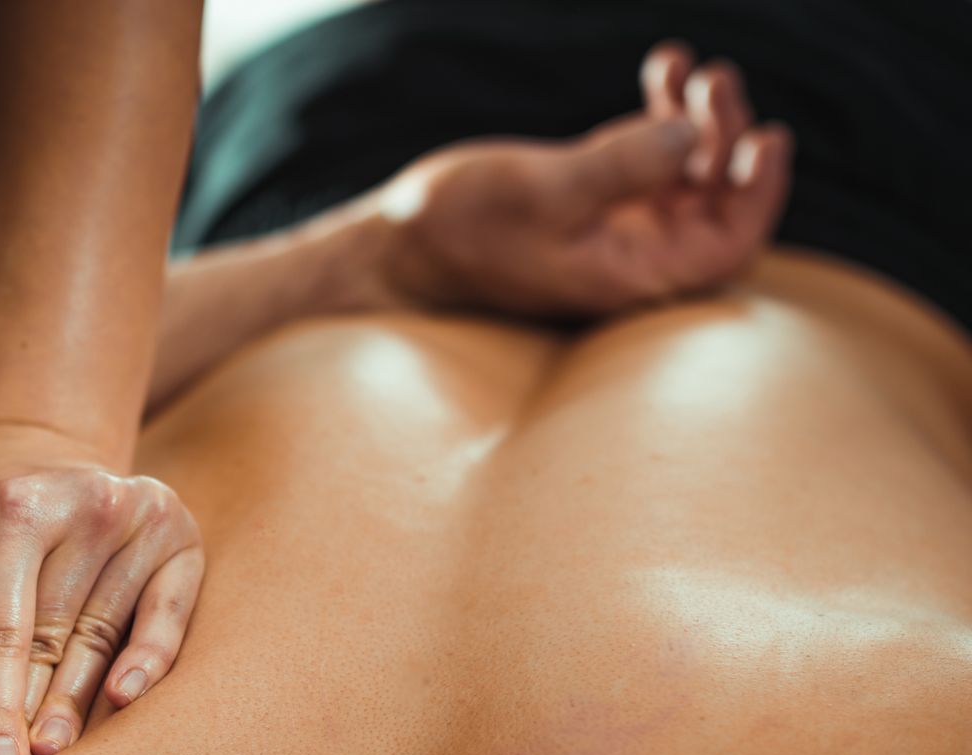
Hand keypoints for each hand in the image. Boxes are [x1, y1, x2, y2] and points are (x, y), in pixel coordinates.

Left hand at [0, 424, 202, 754]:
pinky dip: (153, 660)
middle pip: (56, 638)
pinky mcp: (178, 537)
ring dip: (83, 706)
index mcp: (12, 504)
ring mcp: (139, 518)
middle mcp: (84, 503)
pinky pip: (170, 613)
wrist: (31, 455)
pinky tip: (127, 704)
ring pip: (106, 636)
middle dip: (34, 715)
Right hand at [368, 42, 792, 317]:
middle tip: (714, 81)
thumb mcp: (542, 193)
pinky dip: (666, 108)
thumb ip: (620, 167)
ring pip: (693, 169)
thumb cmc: (461, 231)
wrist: (400, 242)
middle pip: (719, 200)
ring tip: (691, 67)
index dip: (761, 196)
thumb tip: (690, 137)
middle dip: (728, 137)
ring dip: (702, 115)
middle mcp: (635, 257)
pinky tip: (664, 65)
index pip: (728, 248)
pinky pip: (656, 150)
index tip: (766, 139)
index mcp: (630, 278)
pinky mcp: (597, 193)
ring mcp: (618, 224)